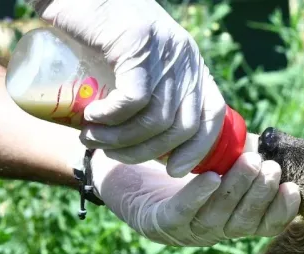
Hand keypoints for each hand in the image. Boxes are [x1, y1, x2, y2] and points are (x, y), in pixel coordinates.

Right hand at [32, 0, 224, 176]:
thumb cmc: (97, 33)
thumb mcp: (133, 67)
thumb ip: (146, 95)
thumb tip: (142, 142)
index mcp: (192, 66)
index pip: (212, 115)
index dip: (197, 149)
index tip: (172, 170)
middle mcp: (186, 58)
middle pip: (181, 127)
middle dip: (144, 152)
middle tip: (108, 153)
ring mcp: (165, 50)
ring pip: (156, 118)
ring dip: (120, 139)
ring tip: (91, 138)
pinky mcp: (138, 44)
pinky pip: (134, 99)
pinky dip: (112, 117)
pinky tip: (92, 117)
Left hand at [89, 149, 300, 245]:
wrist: (124, 169)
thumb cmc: (178, 163)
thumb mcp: (217, 161)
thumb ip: (243, 158)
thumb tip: (278, 146)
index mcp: (231, 221)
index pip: (263, 226)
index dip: (280, 212)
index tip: (293, 188)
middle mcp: (212, 232)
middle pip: (242, 222)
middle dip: (260, 194)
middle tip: (270, 168)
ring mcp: (185, 231)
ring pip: (216, 217)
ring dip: (236, 190)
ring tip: (249, 163)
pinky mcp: (158, 223)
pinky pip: (181, 213)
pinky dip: (197, 195)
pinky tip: (210, 177)